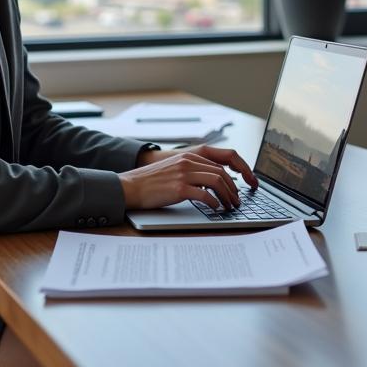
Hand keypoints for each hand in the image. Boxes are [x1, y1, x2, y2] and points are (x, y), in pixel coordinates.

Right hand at [122, 146, 257, 211]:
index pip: (217, 165)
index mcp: (188, 157)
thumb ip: (190, 172)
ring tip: (230, 206)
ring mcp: (184, 174)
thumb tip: (209, 185)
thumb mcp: (173, 170)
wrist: (131, 186)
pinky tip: (216, 209)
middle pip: (220, 173)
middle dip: (232, 189)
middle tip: (236, 201)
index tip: (235, 190)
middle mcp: (187, 163)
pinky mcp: (179, 188)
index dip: (230, 179)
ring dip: (227, 196)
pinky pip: (205, 195)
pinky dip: (214, 203)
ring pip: (217, 181)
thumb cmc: (150, 183)